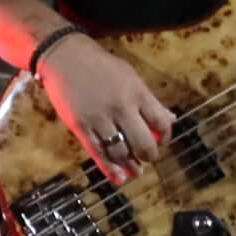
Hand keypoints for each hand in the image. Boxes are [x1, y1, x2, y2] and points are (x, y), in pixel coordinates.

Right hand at [37, 33, 173, 178]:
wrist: (65, 58)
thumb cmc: (101, 65)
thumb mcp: (130, 77)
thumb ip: (149, 100)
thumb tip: (170, 119)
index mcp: (137, 93)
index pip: (161, 122)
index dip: (165, 136)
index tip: (162, 141)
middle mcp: (121, 108)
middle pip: (143, 142)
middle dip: (149, 155)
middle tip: (147, 158)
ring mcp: (99, 119)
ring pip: (120, 151)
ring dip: (130, 165)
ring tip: (135, 171)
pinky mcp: (81, 127)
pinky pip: (97, 152)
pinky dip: (109, 168)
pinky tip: (118, 178)